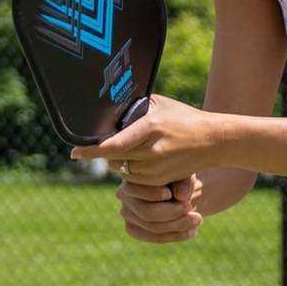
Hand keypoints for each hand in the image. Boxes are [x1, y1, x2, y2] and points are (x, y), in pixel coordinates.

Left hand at [70, 97, 221, 186]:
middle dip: (104, 153)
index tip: (73, 153)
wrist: (213, 140)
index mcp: (150, 128)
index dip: (91, 151)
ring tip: (131, 148)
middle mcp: (152, 151)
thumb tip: (107, 109)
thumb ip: (134, 108)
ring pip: (121, 170)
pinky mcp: (161, 180)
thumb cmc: (183, 118)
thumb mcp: (159, 104)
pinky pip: (134, 179)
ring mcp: (157, 169)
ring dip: (118, 161)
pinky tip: (141, 159)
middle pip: (113, 159)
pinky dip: (131, 170)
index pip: (113, 145)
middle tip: (102, 144)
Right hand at [119, 174, 202, 243]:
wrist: (179, 188)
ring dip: (178, 227)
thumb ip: (183, 182)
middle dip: (174, 215)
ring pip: (152, 228)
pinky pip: (154, 238)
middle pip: (147, 213)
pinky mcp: (134, 229)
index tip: (184, 197)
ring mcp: (127, 214)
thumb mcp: (184, 174)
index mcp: (130, 175)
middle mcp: (123, 195)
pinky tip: (192, 231)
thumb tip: (181, 195)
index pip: (138, 190)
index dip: (158, 195)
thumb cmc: (179, 176)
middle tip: (196, 214)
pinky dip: (176, 236)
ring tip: (198, 220)